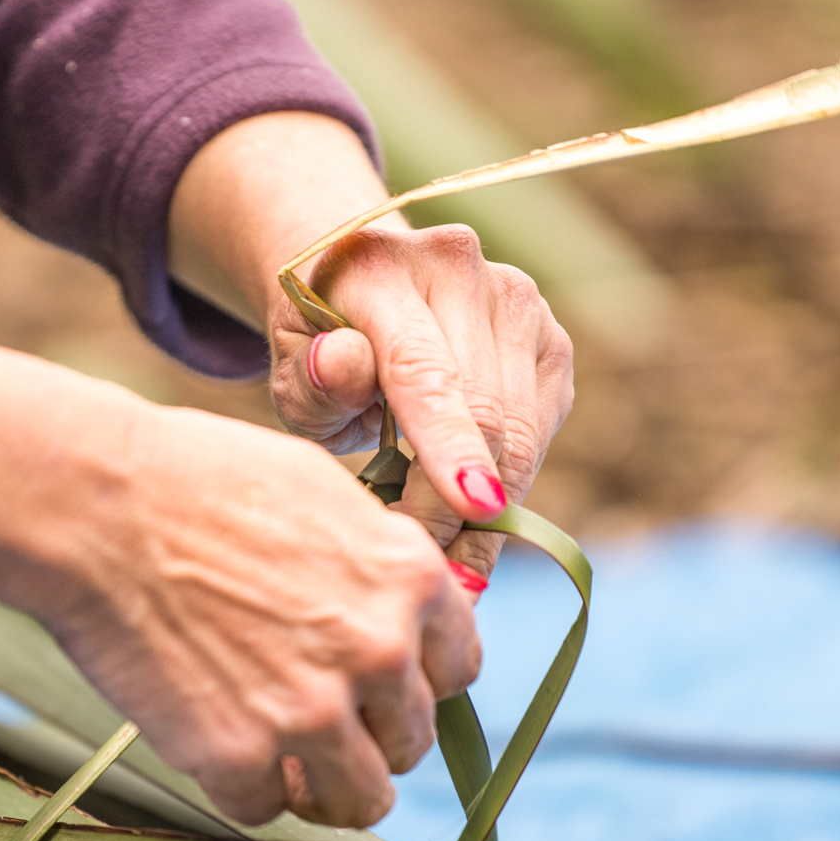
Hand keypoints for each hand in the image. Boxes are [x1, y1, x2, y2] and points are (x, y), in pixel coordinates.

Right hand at [0, 318, 479, 826]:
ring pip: (360, 800)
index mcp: (411, 580)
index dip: (415, 682)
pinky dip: (237, 787)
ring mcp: (315, 711)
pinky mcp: (240, 756)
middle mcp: (380, 651)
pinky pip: (262, 809)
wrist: (97, 507)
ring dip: (322, 789)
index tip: (377, 685)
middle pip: (411, 742)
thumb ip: (374, 561)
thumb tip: (399, 604)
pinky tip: (210, 745)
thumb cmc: (197, 480)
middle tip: (314, 720)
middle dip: (367, 737)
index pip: (458, 671)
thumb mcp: (321, 492)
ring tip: (282, 765)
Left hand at [168, 113, 574, 581]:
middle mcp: (458, 268)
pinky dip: (510, 484)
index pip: (423, 368)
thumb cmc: (316, 345)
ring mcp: (515, 298)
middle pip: (482, 411)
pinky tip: (469, 509)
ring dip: (490, 508)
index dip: (450, 444)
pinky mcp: (549, 337)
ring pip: (522, 431)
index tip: (474, 511)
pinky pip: (539, 433)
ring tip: (448, 559)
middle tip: (427, 572)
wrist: (362, 287)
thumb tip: (345, 363)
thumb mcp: (291, 372)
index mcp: (378, 269)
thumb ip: (312, 379)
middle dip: (457, 508)